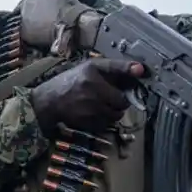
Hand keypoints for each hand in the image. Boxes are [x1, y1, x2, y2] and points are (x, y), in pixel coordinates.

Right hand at [31, 59, 146, 133]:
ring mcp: (90, 107)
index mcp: (91, 71)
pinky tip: (95, 112)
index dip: (130, 71)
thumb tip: (140, 70)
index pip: (116, 68)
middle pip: (121, 100)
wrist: (49, 101)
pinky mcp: (88, 121)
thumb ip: (113, 68)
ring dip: (114, 111)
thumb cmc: (71, 82)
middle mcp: (92, 88)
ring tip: (104, 105)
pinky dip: (105, 120)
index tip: (142, 71)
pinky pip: (107, 123)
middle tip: (114, 97)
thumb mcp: (89, 68)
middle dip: (121, 100)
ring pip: (116, 114)